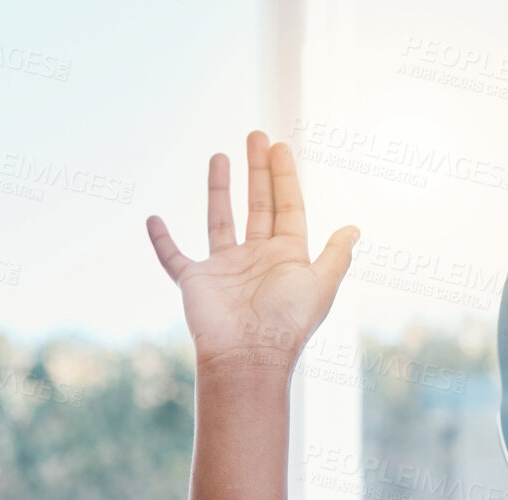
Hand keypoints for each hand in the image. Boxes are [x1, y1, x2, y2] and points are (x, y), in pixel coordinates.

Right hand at [145, 130, 358, 372]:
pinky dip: (161, 240)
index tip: (280, 147)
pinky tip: (153, 219)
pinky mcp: (195, 281)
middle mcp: (256, 259)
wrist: (247, 356)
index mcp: (287, 257)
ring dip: (219, 189)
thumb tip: (354, 229)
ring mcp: (224, 269)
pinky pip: (173, 257)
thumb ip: (336, 255)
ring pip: (220, 220)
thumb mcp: (321, 285)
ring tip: (220, 156)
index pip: (287, 207)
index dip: (284, 177)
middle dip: (257, 171)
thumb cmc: (286, 322)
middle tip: (257, 136)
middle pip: (258, 205)